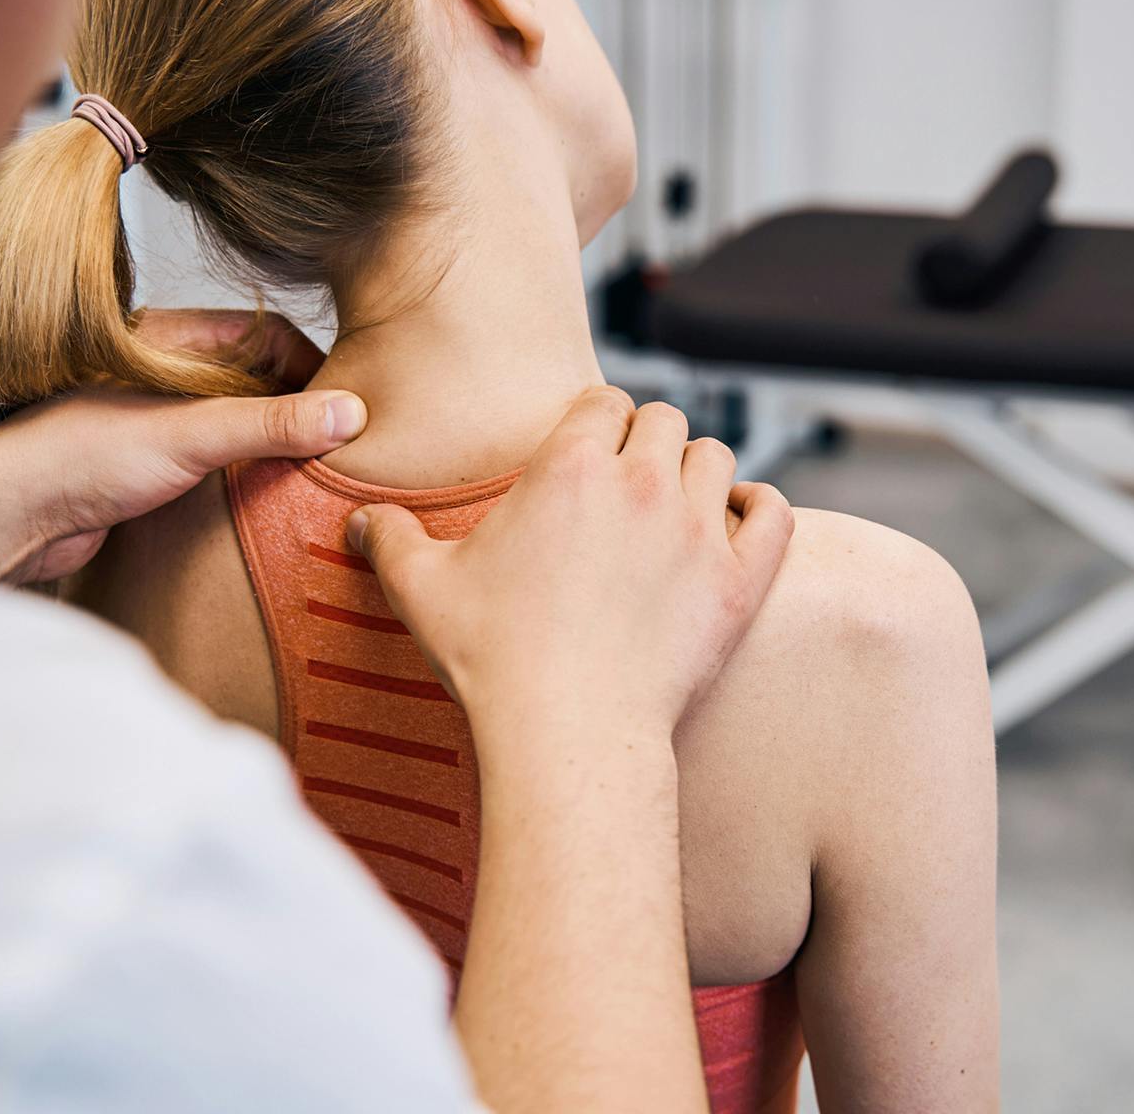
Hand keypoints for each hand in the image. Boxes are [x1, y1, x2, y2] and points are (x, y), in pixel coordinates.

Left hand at [0, 310, 364, 583]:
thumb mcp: (190, 434)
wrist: (7, 516)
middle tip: (342, 444)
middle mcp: (164, 375)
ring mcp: (155, 420)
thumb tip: (348, 413)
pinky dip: (245, 474)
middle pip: (256, 378)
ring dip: (272, 445)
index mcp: (170, 341)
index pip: (266, 333)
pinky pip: (213, 461)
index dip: (311, 363)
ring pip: (235, 422)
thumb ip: (270, 423)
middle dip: (299, 406)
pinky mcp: (146, 467)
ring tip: (313, 475)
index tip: (346, 404)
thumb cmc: (76, 457)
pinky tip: (266, 499)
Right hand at [345, 387, 794, 743]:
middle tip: (625, 485)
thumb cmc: (493, 661)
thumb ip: (390, 541)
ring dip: (697, 471)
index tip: (585, 453)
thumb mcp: (422, 591)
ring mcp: (698, 529)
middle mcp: (642, 482)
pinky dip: (760, 509)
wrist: (569, 734)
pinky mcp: (740, 579)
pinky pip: (774, 512)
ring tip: (676, 505)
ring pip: (716, 455)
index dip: (594, 422)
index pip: (602, 400)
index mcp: (570, 466)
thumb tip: (360, 523)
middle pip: (662, 419)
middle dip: (644, 441)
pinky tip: (740, 521)